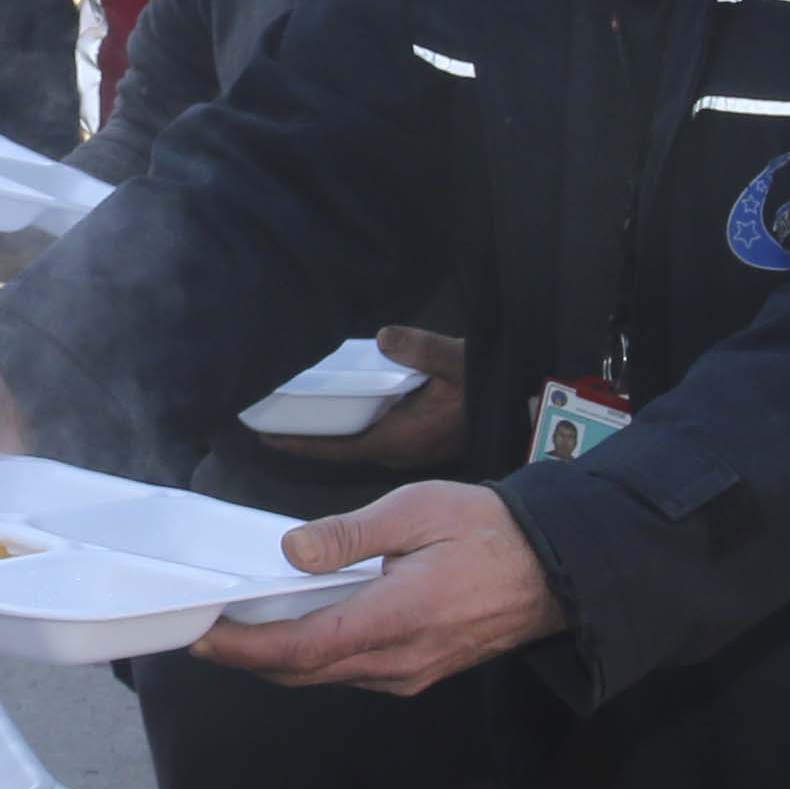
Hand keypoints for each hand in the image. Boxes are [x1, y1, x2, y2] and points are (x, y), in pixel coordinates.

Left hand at [196, 479, 564, 694]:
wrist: (556, 570)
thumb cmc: (492, 533)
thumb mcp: (416, 511)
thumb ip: (349, 535)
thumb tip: (293, 551)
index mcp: (395, 618)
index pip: (300, 648)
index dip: (243, 648)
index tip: (203, 636)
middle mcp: (399, 659)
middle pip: (303, 671)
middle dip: (248, 656)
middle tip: (206, 632)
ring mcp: (410, 672)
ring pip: (326, 675)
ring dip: (280, 657)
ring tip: (242, 627)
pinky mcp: (419, 671)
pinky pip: (353, 671)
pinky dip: (315, 655)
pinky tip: (300, 626)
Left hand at [255, 327, 467, 470]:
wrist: (524, 413)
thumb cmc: (487, 392)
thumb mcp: (456, 362)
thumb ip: (419, 348)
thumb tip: (383, 337)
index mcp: (396, 438)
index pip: (335, 447)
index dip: (299, 444)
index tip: (266, 437)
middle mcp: (396, 451)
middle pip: (339, 450)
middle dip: (306, 439)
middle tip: (270, 423)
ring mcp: (406, 451)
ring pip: (355, 446)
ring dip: (327, 435)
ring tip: (297, 416)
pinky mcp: (416, 444)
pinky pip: (371, 440)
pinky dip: (349, 429)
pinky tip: (342, 412)